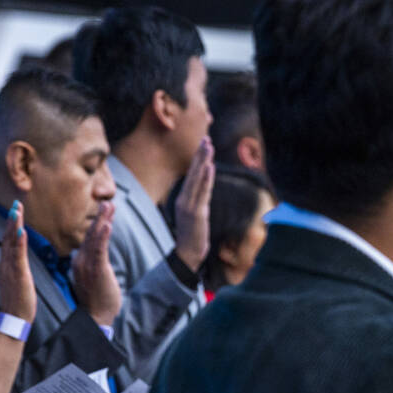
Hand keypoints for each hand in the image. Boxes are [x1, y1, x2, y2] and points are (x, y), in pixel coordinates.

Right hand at [0, 200, 36, 321]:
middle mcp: (6, 264)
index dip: (12, 225)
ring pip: (11, 244)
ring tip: (17, 211)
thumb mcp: (18, 279)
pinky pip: (18, 257)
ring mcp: (10, 269)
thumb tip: (18, 257)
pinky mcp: (18, 276)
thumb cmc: (19, 300)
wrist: (15, 319)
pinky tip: (22, 232)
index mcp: (8, 264)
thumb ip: (17, 266)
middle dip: (12, 220)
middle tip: (16, 203)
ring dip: (14, 226)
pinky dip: (19, 244)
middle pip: (8, 238)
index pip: (9, 240)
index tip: (16, 210)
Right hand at [72, 201, 121, 326]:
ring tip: (108, 206)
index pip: (90, 239)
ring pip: (95, 239)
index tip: (105, 210)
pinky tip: (107, 225)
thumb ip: (95, 264)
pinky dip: (102, 236)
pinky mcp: (96, 270)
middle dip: (101, 217)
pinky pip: (99, 250)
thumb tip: (97, 255)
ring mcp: (88, 265)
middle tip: (108, 202)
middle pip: (91, 235)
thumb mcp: (95, 278)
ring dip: (102, 221)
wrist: (94, 318)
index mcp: (81, 261)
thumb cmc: (96, 300)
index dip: (97, 224)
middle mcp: (82, 260)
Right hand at [173, 137, 215, 271]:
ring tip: (208, 147)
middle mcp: (184, 199)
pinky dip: (205, 178)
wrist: (188, 254)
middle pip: (193, 173)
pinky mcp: (196, 213)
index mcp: (184, 199)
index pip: (192, 175)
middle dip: (200, 155)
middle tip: (206, 139)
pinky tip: (209, 167)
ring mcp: (189, 206)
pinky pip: (201, 192)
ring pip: (197, 179)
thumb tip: (204, 189)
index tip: (204, 144)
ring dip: (203, 162)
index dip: (198, 160)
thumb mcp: (195, 214)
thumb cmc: (193, 235)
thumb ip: (198, 200)